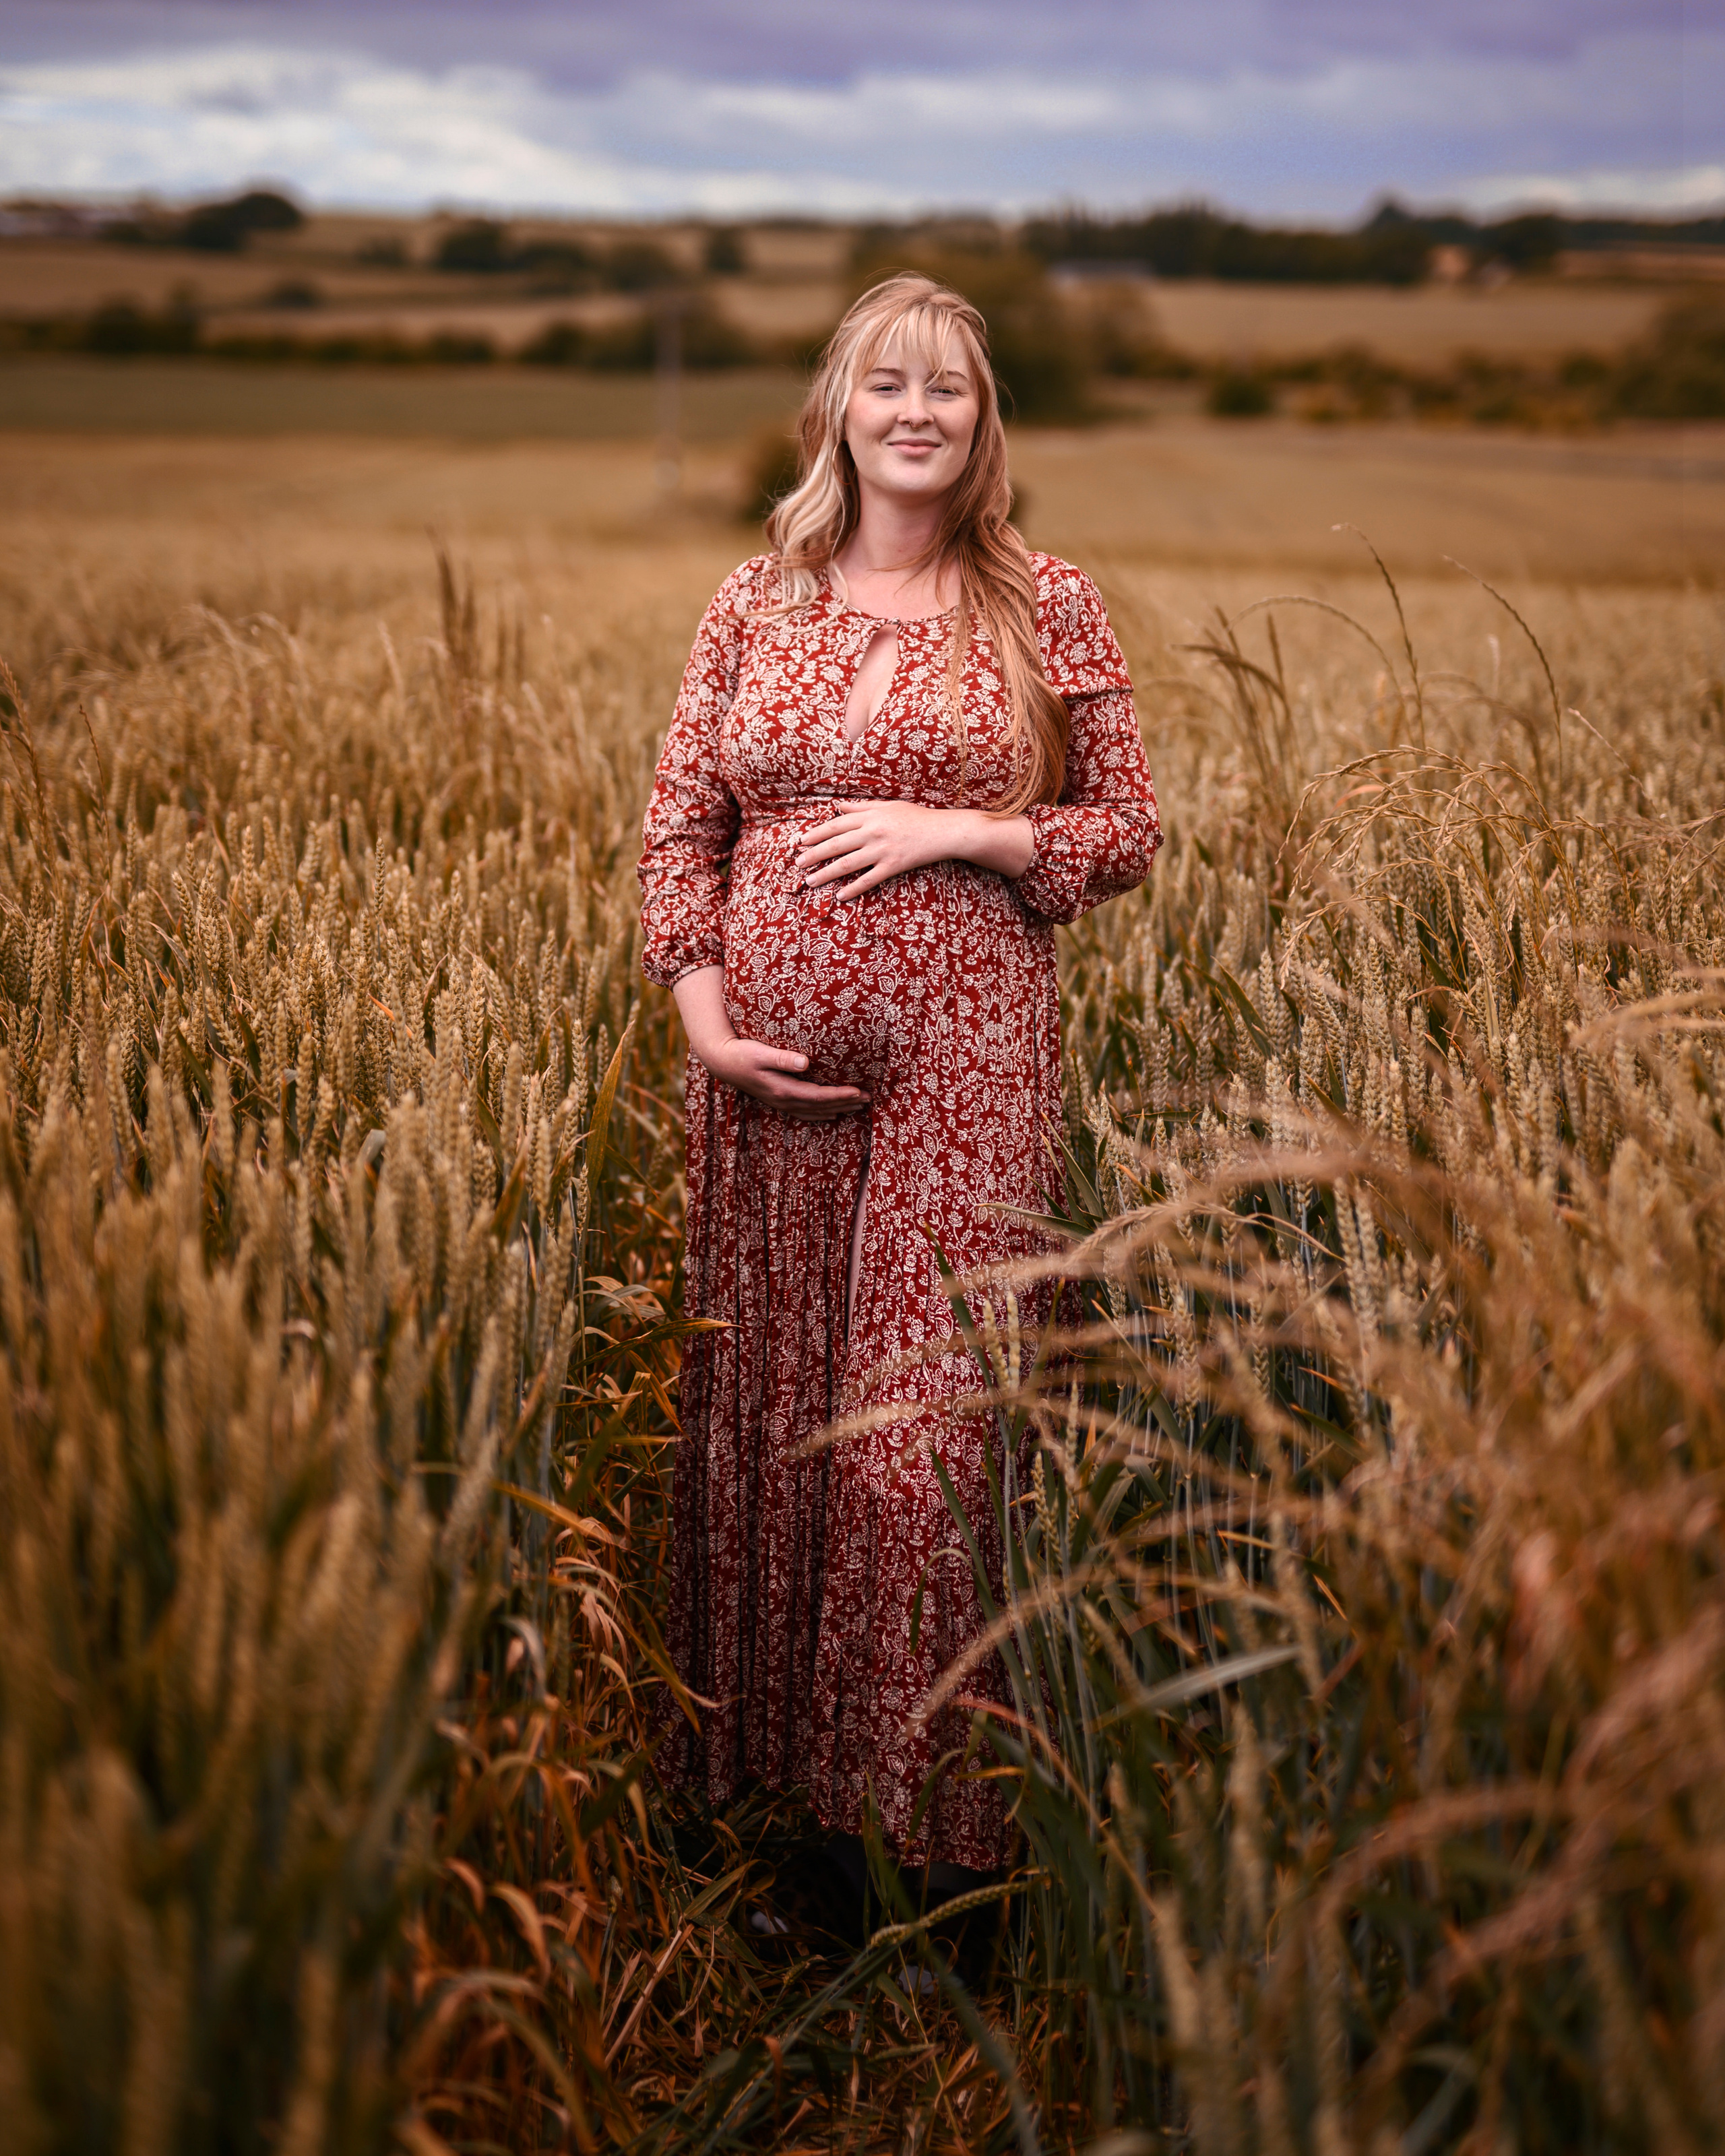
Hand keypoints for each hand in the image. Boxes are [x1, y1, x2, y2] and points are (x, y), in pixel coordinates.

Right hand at [699, 1034, 868, 1119]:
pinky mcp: (779, 1100)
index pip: (818, 1096)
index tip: (858, 1092)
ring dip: (838, 1109)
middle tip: (869, 1099)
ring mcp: (781, 1103)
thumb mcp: (760, 1052)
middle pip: (821, 1106)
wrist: (722, 1062)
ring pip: (815, 1111)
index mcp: (783, 1089)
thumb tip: (805, 1062)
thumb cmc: (742, 1053)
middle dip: (846, 1103)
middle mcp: (784, 1100)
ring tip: (858, 1107)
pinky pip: (805, 1112)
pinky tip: (832, 1114)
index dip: (839, 1095)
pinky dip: (821, 1114)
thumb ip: (782, 1058)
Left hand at [797, 799, 1034, 897]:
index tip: (800, 841)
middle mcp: (873, 832)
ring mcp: (882, 850)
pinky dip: (854, 887)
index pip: (836, 825)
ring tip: (810, 881)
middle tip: (797, 864)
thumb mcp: (887, 806)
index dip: (816, 833)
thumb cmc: (916, 817)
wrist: (943, 831)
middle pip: (837, 844)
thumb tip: (838, 807)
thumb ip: (861, 808)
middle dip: (814, 854)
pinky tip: (840, 895)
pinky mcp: (894, 866)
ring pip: (848, 863)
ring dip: (826, 873)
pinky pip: (870, 879)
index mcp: (870, 816)